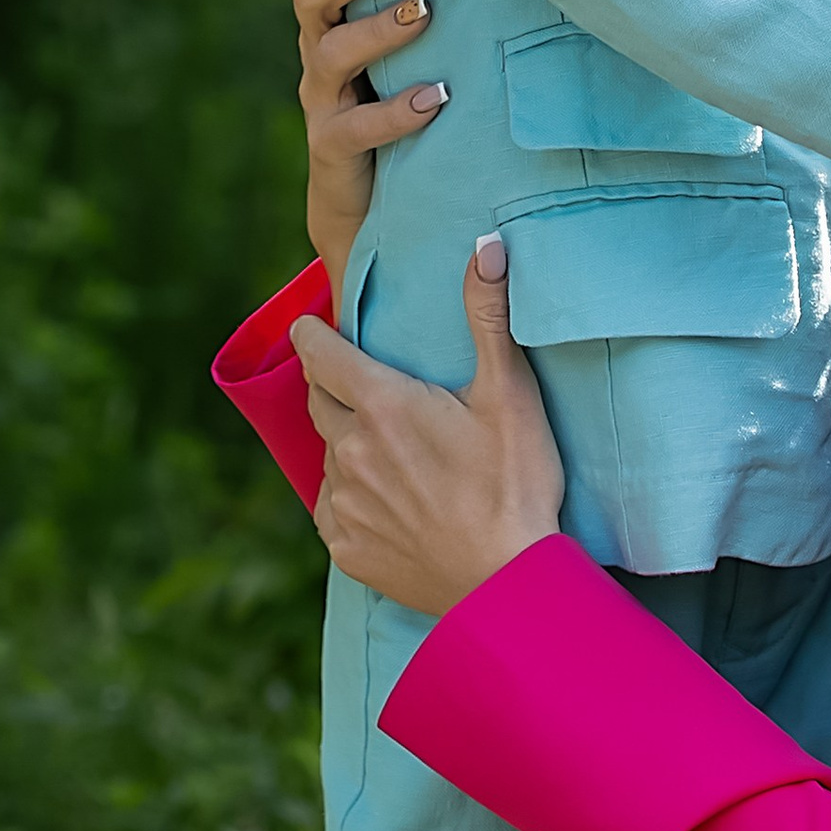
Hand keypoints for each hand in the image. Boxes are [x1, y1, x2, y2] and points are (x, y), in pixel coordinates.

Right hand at [285, 0, 449, 308]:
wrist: (371, 208)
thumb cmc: (405, 108)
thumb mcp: (409, 52)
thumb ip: (426, 5)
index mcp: (333, 19)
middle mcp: (319, 51)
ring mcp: (324, 101)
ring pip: (331, 53)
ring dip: (379, 29)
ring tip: (425, 12)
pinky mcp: (333, 149)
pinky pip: (356, 127)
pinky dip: (397, 111)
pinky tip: (436, 99)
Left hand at [295, 238, 565, 614]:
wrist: (507, 585)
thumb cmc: (516, 485)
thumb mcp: (512, 394)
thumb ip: (489, 316)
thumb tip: (487, 245)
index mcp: (382, 405)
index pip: (318, 350)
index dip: (314, 333)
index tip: (315, 327)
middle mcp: (350, 450)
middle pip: (318, 400)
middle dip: (333, 385)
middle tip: (363, 386)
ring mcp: (343, 503)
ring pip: (329, 456)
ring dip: (349, 446)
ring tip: (393, 455)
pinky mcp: (345, 547)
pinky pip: (333, 509)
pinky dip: (352, 498)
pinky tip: (390, 502)